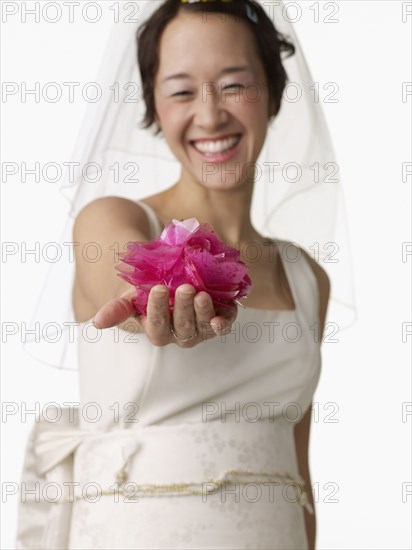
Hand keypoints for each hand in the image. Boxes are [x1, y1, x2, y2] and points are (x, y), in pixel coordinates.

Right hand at [92, 284, 237, 347]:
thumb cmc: (152, 293)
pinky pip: (224, 327)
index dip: (157, 310)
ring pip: (203, 327)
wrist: (177, 282)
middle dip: (182, 308)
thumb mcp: (134, 297)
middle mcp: (181, 335)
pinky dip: (224, 323)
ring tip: (201, 294)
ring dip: (203, 312)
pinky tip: (222, 318)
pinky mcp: (221, 321)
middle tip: (183, 288)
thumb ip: (118, 309)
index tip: (156, 289)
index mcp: (158, 330)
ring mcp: (202, 330)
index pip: (156, 326)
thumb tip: (96, 322)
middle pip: (182, 327)